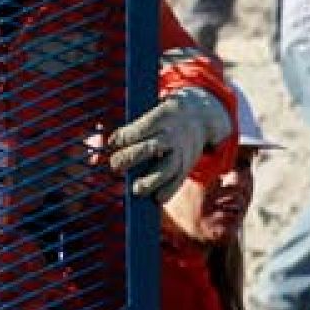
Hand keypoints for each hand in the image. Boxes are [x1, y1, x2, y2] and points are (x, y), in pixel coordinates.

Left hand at [106, 86, 232, 201]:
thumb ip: (134, 127)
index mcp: (163, 116)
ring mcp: (182, 151)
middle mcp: (173, 135)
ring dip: (151, 180)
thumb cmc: (165, 116)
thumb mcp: (153, 111)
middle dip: (131, 158)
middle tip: (115, 165)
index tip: (112, 142)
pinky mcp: (187, 166)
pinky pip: (179, 181)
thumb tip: (107, 143)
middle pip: (151, 147)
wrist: (201, 116)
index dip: (125, 136)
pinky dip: (169, 191)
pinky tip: (156, 199)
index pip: (142, 127)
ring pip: (167, 168)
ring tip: (136, 189)